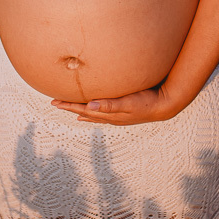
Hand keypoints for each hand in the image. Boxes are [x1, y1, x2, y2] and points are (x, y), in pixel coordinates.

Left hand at [50, 84, 181, 125]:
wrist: (164, 105)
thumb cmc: (146, 103)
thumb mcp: (127, 103)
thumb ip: (109, 105)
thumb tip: (88, 106)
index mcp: (108, 114)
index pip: (83, 109)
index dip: (68, 105)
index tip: (54, 102)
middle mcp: (110, 116)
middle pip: (85, 112)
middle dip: (70, 107)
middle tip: (56, 103)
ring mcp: (116, 115)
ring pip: (93, 113)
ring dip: (81, 110)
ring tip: (71, 110)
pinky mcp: (123, 111)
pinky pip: (102, 112)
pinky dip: (93, 111)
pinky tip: (93, 110)